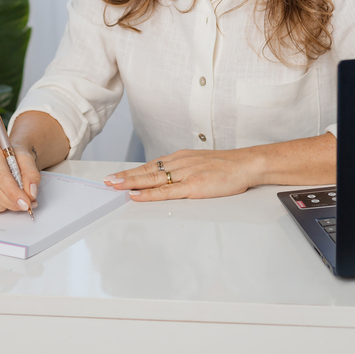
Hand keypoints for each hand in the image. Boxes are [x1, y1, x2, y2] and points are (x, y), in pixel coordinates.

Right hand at [0, 142, 39, 213]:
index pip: (0, 176)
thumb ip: (31, 175)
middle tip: (26, 205)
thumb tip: (31, 193)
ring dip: (5, 205)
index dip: (13, 192)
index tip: (26, 203)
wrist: (12, 157)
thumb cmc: (17, 157)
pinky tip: (7, 202)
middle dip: (11, 202)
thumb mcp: (28, 159)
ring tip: (18, 201)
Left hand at [102, 148, 262, 201]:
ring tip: (114, 187)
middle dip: (124, 176)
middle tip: (106, 181)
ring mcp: (186, 174)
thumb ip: (185, 170)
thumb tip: (170, 178)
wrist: (247, 164)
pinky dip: (149, 194)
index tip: (116, 175)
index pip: (151, 165)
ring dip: (130, 183)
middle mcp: (180, 163)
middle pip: (147, 171)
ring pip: (152, 179)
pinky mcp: (194, 186)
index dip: (132, 171)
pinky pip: (167, 191)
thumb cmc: (228, 166)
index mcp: (182, 158)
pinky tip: (137, 195)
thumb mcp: (202, 163)